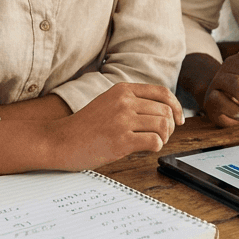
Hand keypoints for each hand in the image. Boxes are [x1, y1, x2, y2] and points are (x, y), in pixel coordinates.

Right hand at [49, 82, 183, 169]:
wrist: (60, 141)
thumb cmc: (85, 127)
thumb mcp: (108, 103)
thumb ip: (132, 102)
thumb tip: (165, 112)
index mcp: (122, 90)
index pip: (162, 93)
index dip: (177, 107)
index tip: (179, 120)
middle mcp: (124, 102)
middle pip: (165, 111)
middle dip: (170, 127)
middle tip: (161, 137)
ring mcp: (122, 120)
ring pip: (163, 125)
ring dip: (164, 137)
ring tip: (152, 142)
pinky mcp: (121, 140)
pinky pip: (154, 141)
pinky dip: (156, 147)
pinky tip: (146, 149)